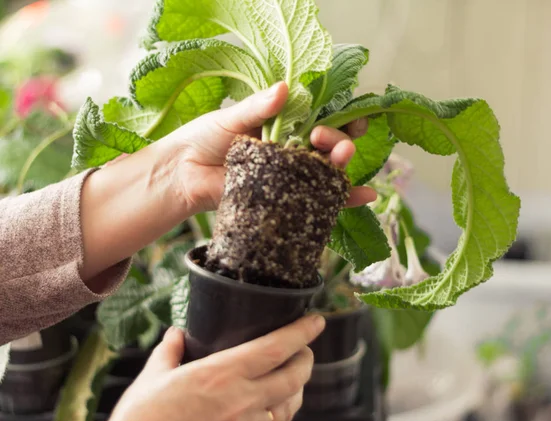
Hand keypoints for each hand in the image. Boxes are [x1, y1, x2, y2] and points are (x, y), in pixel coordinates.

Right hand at [105, 314, 325, 420]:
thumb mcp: (152, 377)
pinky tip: (276, 405)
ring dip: (299, 387)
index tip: (317, 321)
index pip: (276, 349)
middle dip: (306, 359)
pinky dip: (282, 411)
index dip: (302, 333)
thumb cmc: (141, 419)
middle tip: (306, 347)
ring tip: (296, 375)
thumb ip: (169, 351)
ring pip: (289, 405)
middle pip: (293, 377)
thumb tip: (176, 335)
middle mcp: (240, 400)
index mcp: (221, 374)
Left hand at [163, 82, 376, 211]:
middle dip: (337, 138)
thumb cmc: (204, 139)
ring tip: (341, 156)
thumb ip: (259, 107)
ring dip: (341, 162)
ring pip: (327, 169)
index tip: (349, 111)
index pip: (320, 117)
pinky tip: (366, 195)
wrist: (182, 176)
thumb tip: (286, 88)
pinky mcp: (287, 199)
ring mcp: (292, 176)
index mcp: (283, 126)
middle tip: (321, 136)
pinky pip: (320, 199)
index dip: (340, 115)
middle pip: (329, 144)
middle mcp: (292, 151)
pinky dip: (345, 198)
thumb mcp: (232, 117)